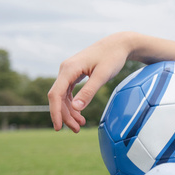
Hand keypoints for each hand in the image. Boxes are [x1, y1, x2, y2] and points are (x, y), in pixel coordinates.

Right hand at [48, 32, 174, 131]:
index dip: (55, 112)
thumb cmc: (112, 57)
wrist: (119, 44)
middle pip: (58, 97)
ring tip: (80, 125)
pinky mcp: (75, 74)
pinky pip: (69, 92)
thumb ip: (89, 91)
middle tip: (76, 130)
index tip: (58, 127)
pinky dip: (74, 104)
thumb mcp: (102, 75)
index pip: (55, 94)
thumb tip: (76, 108)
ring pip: (63, 96)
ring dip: (70, 112)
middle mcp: (65, 70)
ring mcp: (69, 72)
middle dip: (65, 115)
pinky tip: (79, 114)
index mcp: (69, 69)